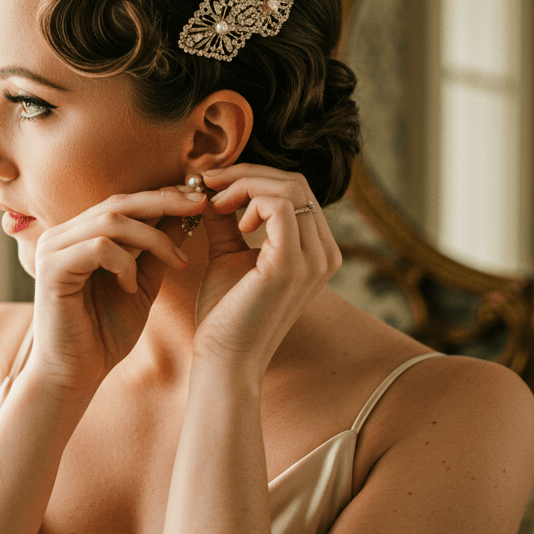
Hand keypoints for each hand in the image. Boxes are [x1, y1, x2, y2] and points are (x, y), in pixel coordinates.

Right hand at [28, 188, 205, 393]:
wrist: (76, 374)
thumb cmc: (105, 333)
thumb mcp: (142, 284)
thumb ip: (158, 251)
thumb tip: (187, 217)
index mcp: (81, 235)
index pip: (125, 202)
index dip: (163, 196)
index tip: (200, 200)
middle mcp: (63, 235)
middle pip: (118, 202)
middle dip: (164, 202)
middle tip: (200, 207)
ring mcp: (53, 249)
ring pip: (112, 221)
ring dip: (153, 238)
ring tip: (177, 263)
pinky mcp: (52, 269)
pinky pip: (99, 248)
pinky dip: (125, 264)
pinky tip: (131, 287)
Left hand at [192, 164, 341, 376]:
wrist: (223, 359)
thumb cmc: (226, 314)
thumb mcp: (228, 255)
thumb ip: (227, 220)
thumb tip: (212, 186)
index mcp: (317, 252)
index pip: (297, 191)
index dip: (255, 178)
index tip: (215, 185)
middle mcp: (324, 254)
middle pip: (296, 183)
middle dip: (248, 174)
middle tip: (209, 183)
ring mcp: (313, 260)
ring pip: (289, 188)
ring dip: (244, 185)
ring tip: (214, 204)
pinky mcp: (292, 264)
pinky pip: (280, 205)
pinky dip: (249, 201)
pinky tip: (229, 222)